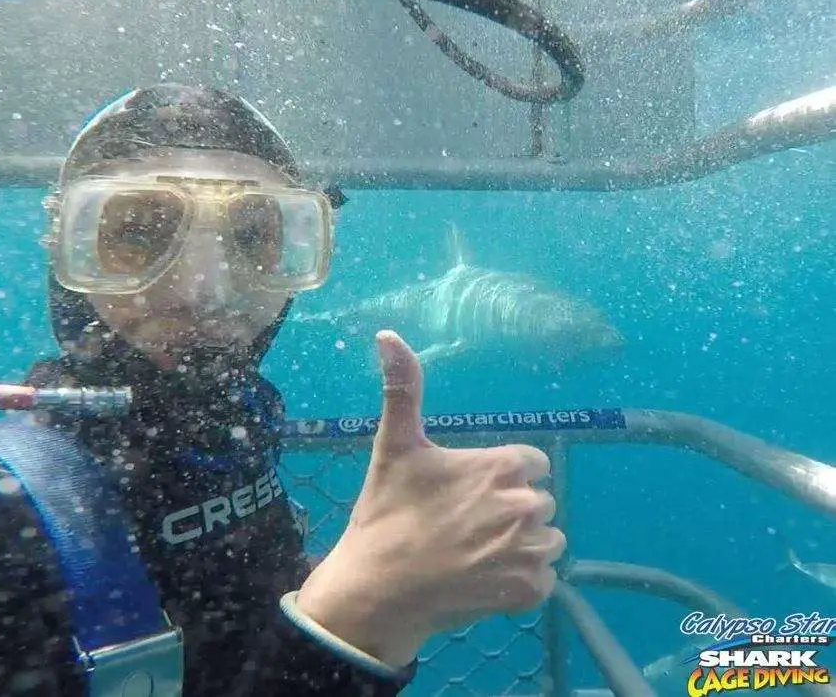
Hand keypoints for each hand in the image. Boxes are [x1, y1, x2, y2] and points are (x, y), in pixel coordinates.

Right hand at [295, 330, 564, 666]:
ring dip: (522, 544)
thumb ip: (403, 387)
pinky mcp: (529, 591)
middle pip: (539, 500)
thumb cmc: (387, 512)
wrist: (378, 589)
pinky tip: (486, 578)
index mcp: (502, 466)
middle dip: (511, 508)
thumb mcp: (395, 445)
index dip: (504, 475)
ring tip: (478, 551)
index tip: (471, 490)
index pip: (533, 464)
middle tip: (466, 523)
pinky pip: (545, 577)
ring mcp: (528, 551)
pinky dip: (522, 579)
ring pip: (547, 538)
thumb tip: (387, 334)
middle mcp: (525, 506)